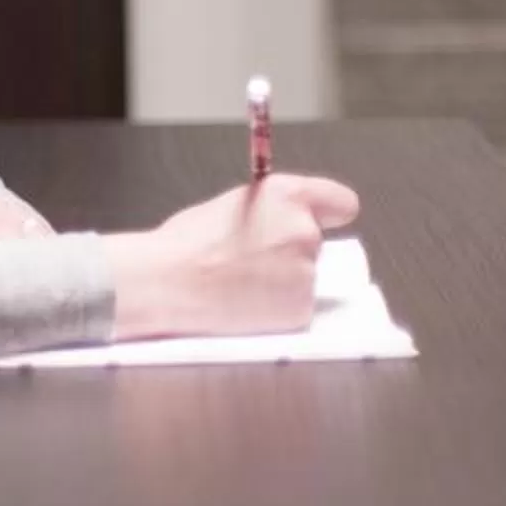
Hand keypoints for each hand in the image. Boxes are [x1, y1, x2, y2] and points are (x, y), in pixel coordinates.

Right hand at [104, 174, 363, 339]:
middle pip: (314, 242)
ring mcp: (306, 273)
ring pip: (304, 277)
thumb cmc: (183, 245)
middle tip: (250, 260)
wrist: (164, 283)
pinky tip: (245, 304)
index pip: (341, 202)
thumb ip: (267, 209)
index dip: (330, 212)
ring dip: (282, 282)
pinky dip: (276, 309)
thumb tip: (279, 222)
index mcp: (286, 196)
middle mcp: (304, 231)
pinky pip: (296, 307)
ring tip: (240, 284)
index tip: (328, 220)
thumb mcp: (230, 205)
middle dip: (290, 251)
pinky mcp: (300, 309)